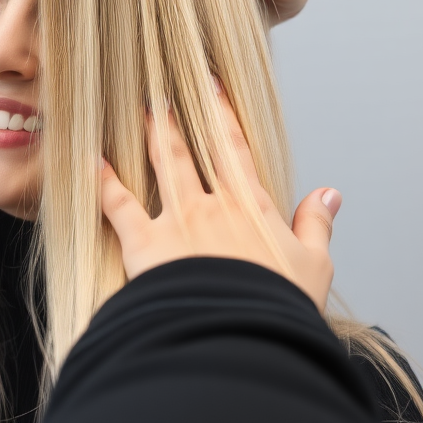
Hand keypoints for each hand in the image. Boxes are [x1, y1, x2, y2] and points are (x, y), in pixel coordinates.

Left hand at [98, 83, 340, 311]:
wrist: (241, 339)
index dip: (223, 113)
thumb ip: (316, 225)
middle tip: (162, 94)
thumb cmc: (278, 309)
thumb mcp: (314, 267)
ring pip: (161, 167)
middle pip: (191, 150)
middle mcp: (212, 204)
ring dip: (151, 138)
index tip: (212, 83)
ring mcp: (177, 221)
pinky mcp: (145, 245)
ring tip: (140, 113)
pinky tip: (93, 163)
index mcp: (252, 206)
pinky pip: (119, 206)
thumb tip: (329, 194)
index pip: (235, 148)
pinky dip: (105, 183)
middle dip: (176, 119)